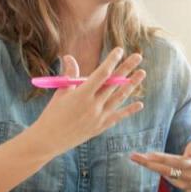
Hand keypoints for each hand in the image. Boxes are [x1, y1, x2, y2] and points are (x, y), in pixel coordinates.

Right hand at [28, 48, 145, 157]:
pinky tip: (140, 104)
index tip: (119, 50)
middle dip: (127, 68)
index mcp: (82, 94)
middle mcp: (93, 105)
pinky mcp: (101, 127)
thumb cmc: (52, 114)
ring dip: (132, 85)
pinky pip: (118, 116)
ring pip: (120, 98)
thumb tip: (69, 57)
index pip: (101, 74)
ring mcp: (99, 117)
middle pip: (114, 83)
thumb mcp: (60, 92)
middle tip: (138, 56)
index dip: (111, 61)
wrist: (48, 141)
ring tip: (142, 73)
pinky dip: (129, 110)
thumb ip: (69, 75)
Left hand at [130, 108, 190, 191]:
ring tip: (136, 158)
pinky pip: (170, 179)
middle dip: (159, 159)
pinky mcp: (184, 185)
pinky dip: (159, 172)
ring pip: (169, 172)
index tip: (189, 148)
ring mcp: (190, 177)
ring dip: (152, 166)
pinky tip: (146, 164)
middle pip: (177, 163)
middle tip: (144, 154)